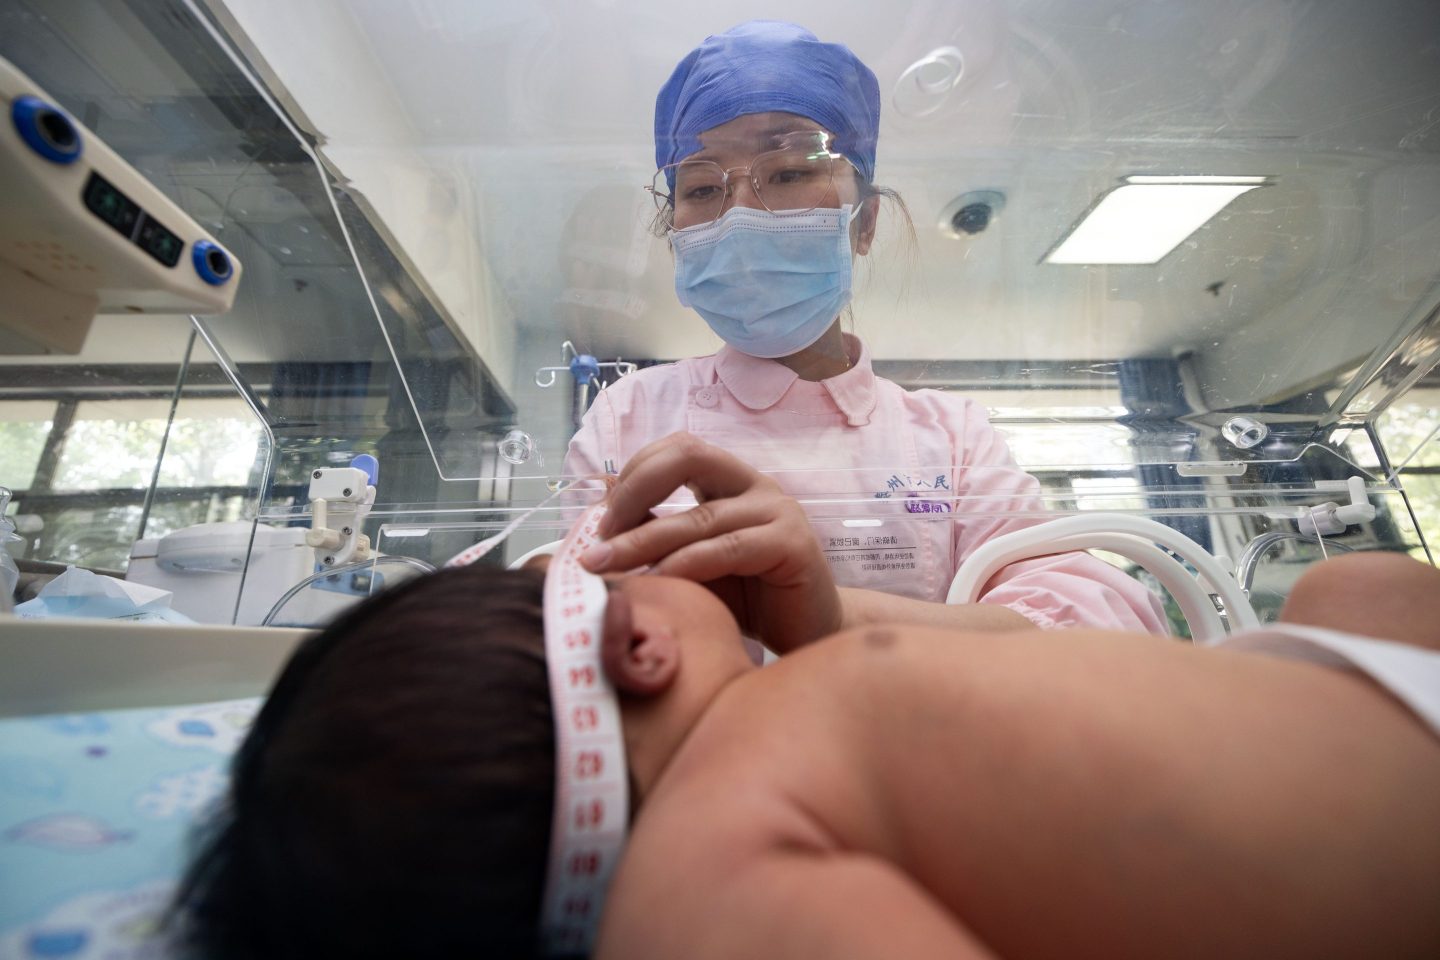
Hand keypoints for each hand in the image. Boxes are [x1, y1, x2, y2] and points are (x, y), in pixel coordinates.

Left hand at [581, 432, 841, 652]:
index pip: (677, 450)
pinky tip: (655, 581)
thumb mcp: (689, 562)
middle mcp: (756, 485)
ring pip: (700, 515)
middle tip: (600, 536)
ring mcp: (778, 511)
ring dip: (644, 541)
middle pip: (688, 456)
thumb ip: (656, 532)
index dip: (632, 477)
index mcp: (731, 480)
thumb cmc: (747, 599)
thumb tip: (601, 498)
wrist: (809, 637)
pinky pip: (728, 548)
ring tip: (606, 567)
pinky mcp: (793, 544)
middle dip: (634, 491)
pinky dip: (684, 564)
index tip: (599, 524)